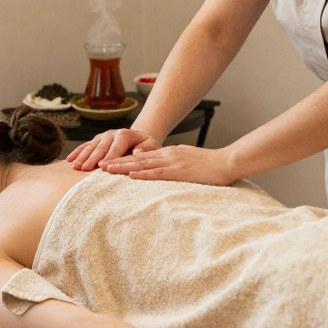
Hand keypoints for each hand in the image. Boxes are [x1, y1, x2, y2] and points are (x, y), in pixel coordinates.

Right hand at [67, 128, 159, 170]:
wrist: (139, 137)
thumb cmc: (146, 145)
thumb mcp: (151, 145)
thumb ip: (145, 149)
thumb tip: (138, 153)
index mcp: (125, 134)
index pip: (117, 147)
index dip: (110, 156)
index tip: (103, 166)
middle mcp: (111, 134)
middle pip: (101, 147)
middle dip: (92, 158)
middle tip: (85, 168)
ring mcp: (102, 137)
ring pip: (91, 147)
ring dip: (82, 156)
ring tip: (76, 166)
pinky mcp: (96, 141)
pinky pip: (84, 146)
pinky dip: (77, 152)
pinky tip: (69, 160)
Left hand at [100, 145, 236, 186]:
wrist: (228, 162)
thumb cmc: (212, 165)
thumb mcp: (189, 161)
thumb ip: (175, 164)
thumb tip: (164, 171)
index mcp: (169, 153)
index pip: (142, 156)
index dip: (124, 159)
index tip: (109, 162)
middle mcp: (168, 155)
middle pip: (137, 157)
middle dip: (117, 161)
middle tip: (99, 165)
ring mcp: (173, 162)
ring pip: (143, 163)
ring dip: (123, 166)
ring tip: (107, 169)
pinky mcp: (180, 171)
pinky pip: (158, 173)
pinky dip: (142, 173)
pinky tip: (131, 175)